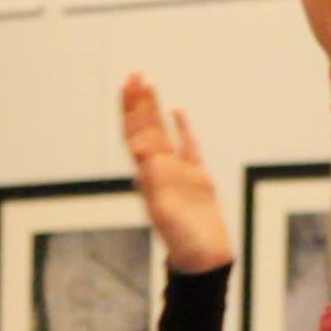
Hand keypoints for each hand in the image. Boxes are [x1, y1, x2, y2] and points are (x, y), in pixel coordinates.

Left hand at [121, 74, 233, 274]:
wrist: (203, 257)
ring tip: (149, 85)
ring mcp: (179, 172)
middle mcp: (159, 169)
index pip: (136, 134)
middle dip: (139, 102)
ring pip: (164, 133)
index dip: (130, 110)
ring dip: (155, 109)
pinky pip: (188, 146)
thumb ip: (153, 177)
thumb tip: (140, 149)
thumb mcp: (164, 207)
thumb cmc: (183, 238)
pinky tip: (177, 112)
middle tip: (134, 74)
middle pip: (146, 129)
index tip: (128, 85)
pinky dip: (182, 128)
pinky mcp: (198, 178)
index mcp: (149, 175)